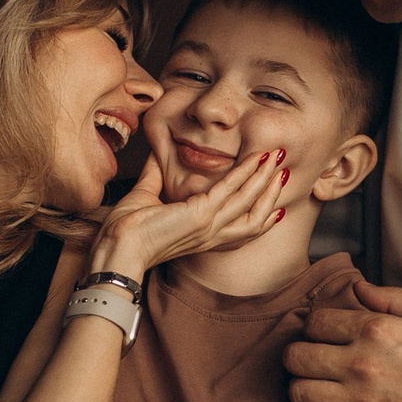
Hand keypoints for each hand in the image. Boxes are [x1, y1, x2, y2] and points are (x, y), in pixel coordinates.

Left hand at [91, 145, 289, 280]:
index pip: (240, 230)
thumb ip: (155, 176)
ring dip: (266, 179)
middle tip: (283, 169)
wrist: (117, 246)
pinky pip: (233, 189)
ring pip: (251, 203)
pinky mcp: (202, 215)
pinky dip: (247, 172)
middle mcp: (210, 235)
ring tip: (278, 158)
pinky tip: (257, 159)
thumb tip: (155, 155)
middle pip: (255, 218)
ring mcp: (209, 226)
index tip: (276, 206)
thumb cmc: (124, 232)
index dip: (261, 217)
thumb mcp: (146, 197)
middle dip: (271, 193)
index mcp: (200, 236)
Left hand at [282, 283, 401, 401]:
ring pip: (299, 393)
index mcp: (374, 329)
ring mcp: (359, 399)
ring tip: (317, 385)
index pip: (314, 322)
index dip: (315, 326)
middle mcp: (360, 363)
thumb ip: (391, 296)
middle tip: (313, 359)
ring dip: (303, 388)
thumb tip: (358, 287)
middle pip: (295, 358)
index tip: (325, 333)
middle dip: (299, 355)